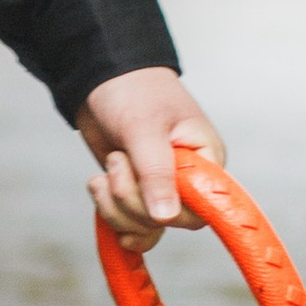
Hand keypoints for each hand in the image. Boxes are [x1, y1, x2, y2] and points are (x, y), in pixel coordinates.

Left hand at [75, 67, 224, 255]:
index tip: (148, 197)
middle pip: (168, 221)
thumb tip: (166, 216)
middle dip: (132, 200)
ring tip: (104, 171)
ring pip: (144, 226)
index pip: (202, 209)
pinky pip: (129, 223)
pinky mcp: (138, 192)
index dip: (173, 210)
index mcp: (205, 159)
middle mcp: (188, 179)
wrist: (103, 79)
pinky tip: (100, 191)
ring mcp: (161, 188)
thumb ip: (156, 173)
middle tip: (117, 160)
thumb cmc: (133, 91)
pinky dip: (110, 213)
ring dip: (115, 206)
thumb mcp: (144, 128)